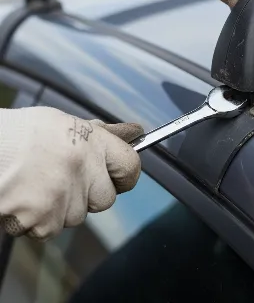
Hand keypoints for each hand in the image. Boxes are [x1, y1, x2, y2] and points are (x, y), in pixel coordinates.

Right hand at [0, 107, 142, 241]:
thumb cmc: (20, 133)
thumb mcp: (65, 123)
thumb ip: (98, 134)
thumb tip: (133, 133)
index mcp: (93, 143)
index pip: (131, 167)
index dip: (125, 175)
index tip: (117, 177)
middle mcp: (84, 170)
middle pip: (106, 200)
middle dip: (89, 195)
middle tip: (64, 179)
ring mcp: (65, 196)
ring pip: (76, 216)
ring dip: (61, 207)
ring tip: (36, 185)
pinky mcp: (44, 220)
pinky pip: (51, 229)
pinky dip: (38, 220)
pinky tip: (24, 199)